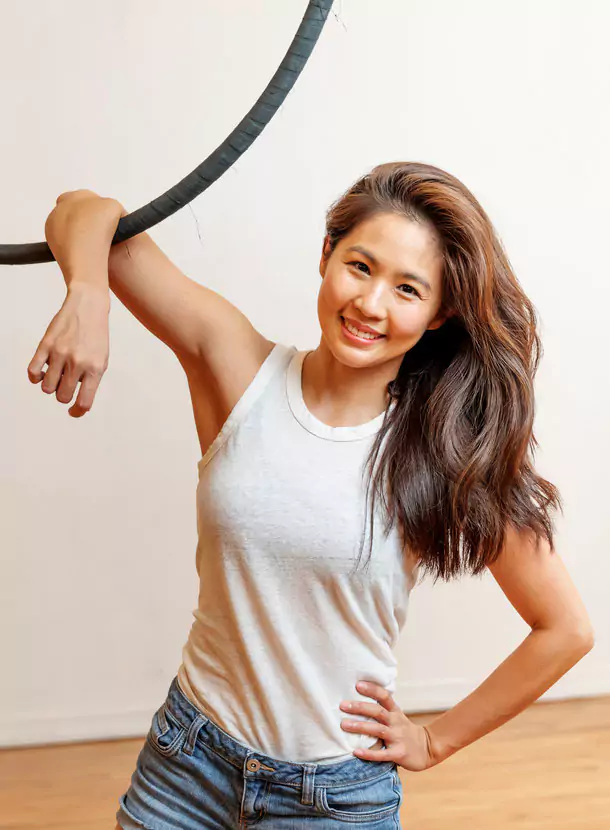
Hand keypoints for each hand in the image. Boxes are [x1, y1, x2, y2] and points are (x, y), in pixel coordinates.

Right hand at [27, 283, 109, 416]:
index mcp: (95, 369)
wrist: (88, 307)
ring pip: (47, 387)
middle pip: (62, 396)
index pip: (84, 402)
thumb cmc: (96, 336)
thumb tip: (78, 402)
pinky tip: (42, 372)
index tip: (73, 411)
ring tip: (56, 375)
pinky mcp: (45, 345)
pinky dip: (35, 376)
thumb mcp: (101, 360)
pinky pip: (32, 372)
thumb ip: (91, 381)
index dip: (77, 411)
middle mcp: (77, 363)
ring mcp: (60, 353)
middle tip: (66, 384)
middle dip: (63, 395)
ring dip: (50, 386)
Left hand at [340, 680, 438, 770]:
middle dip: (360, 707)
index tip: (357, 685)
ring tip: (344, 725)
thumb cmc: (405, 731)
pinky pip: (383, 754)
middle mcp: (396, 722)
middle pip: (378, 711)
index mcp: (395, 711)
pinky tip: (356, 752)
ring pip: (378, 729)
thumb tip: (356, 701)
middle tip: (343, 705)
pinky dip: (369, 753)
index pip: (384, 696)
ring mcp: (398, 738)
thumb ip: (381, 709)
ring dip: (361, 726)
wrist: (427, 749)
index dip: (372, 689)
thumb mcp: (397, 716)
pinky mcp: (399, 754)